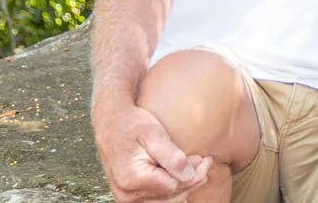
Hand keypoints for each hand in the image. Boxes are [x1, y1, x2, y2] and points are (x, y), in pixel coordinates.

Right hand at [93, 100, 210, 202]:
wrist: (110, 122)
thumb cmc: (132, 123)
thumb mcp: (153, 134)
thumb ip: (171, 156)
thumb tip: (189, 175)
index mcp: (134, 179)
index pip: (175, 186)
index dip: (193, 174)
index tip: (206, 158)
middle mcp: (127, 193)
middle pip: (171, 196)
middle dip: (192, 180)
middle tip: (206, 161)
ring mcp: (125, 197)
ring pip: (165, 200)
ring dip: (183, 185)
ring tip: (198, 167)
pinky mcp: (127, 194)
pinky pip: (155, 198)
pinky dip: (171, 188)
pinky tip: (182, 175)